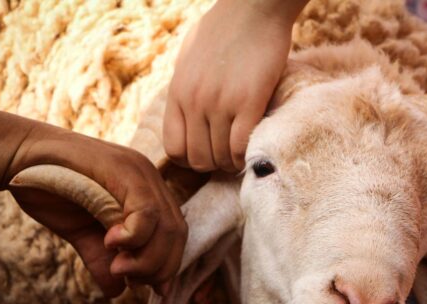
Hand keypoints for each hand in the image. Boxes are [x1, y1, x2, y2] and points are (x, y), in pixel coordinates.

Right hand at [9, 128, 186, 297]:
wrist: (17, 157)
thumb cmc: (50, 191)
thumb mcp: (81, 233)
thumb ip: (102, 259)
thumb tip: (118, 293)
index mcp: (147, 193)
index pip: (174, 234)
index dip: (167, 265)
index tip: (145, 286)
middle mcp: (150, 180)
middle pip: (176, 232)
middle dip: (158, 266)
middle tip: (129, 279)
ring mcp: (139, 171)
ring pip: (166, 225)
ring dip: (147, 258)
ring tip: (118, 267)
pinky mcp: (124, 169)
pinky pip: (146, 210)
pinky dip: (135, 236)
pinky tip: (111, 242)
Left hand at [163, 0, 302, 171]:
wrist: (253, 7)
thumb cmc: (224, 29)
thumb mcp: (189, 58)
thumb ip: (185, 88)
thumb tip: (185, 111)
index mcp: (177, 93)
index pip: (174, 149)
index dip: (191, 159)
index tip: (208, 152)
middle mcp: (194, 102)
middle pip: (197, 159)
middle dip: (214, 164)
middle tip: (229, 155)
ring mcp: (220, 103)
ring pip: (220, 157)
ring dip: (232, 162)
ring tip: (242, 152)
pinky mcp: (248, 102)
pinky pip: (240, 147)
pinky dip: (245, 156)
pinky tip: (252, 149)